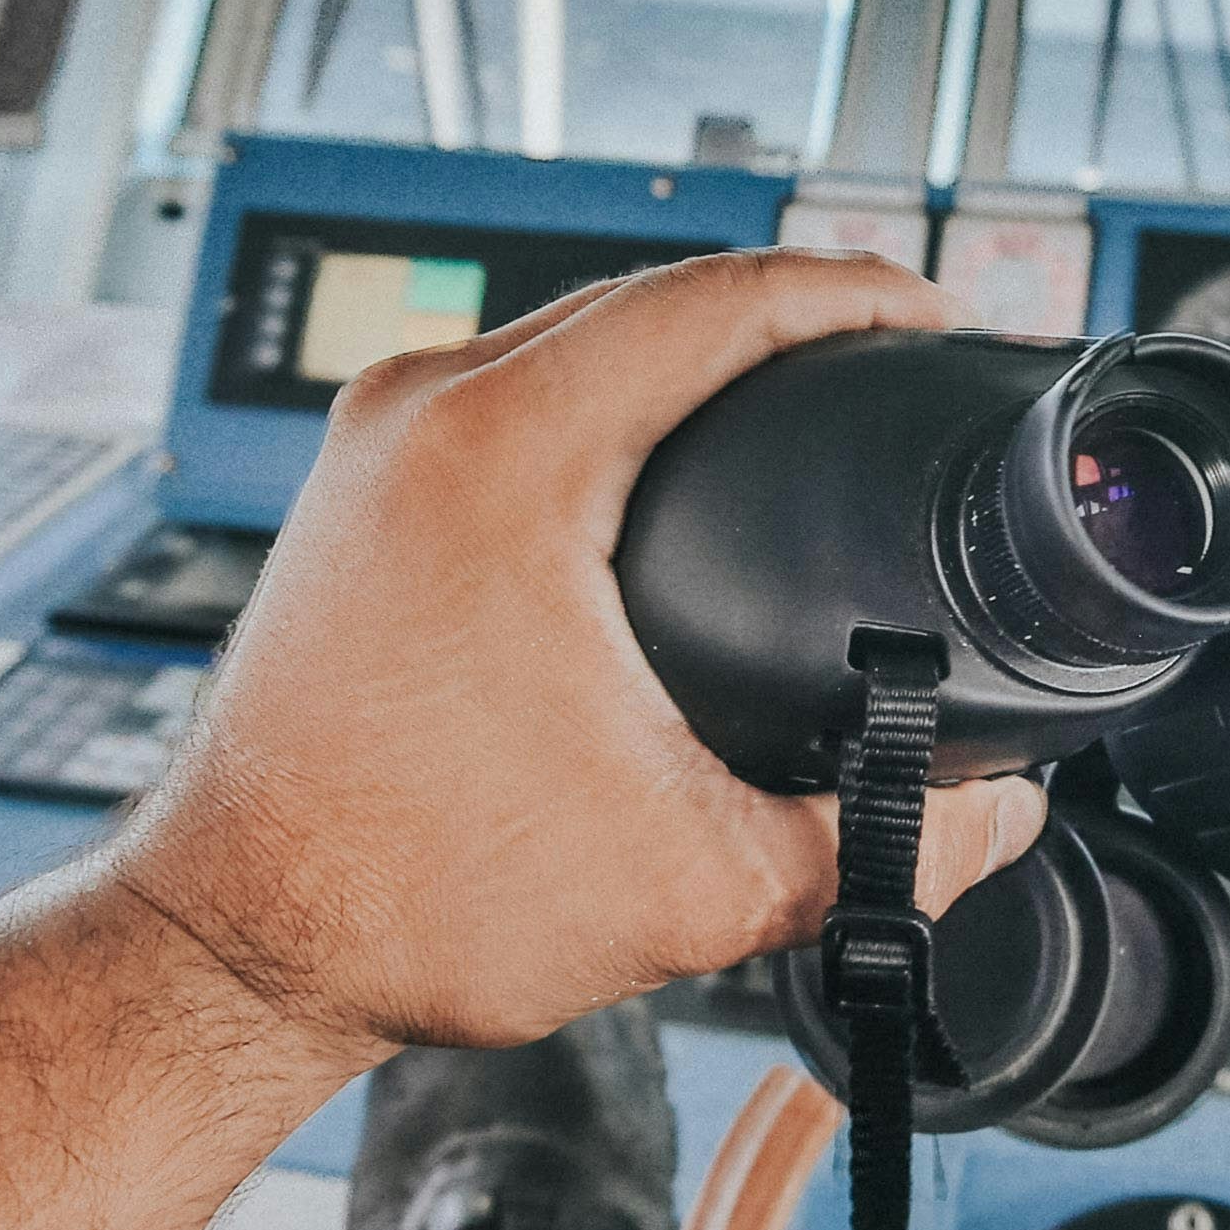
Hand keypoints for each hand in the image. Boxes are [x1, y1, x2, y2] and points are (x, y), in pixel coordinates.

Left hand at [92, 249, 1048, 1079]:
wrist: (236, 939)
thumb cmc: (401, 900)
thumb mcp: (696, 888)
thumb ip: (876, 850)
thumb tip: (992, 813)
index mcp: (505, 454)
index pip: (720, 298)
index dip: (855, 291)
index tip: (934, 312)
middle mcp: (425, 414)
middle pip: (651, 293)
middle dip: (791, 312)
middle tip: (896, 354)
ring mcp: (378, 440)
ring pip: (574, 329)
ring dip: (694, 347)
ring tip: (807, 390)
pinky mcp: (361, 486)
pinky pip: (514, 384)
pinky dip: (611, 394)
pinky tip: (675, 451)